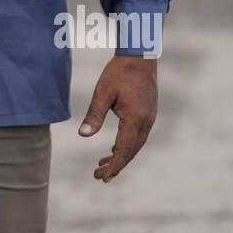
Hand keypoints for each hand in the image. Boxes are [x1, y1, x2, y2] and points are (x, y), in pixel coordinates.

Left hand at [78, 55, 157, 181]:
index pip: (124, 149)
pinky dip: (126, 145)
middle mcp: (146, 122)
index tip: (102, 176)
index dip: (114, 165)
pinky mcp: (147, 114)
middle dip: (116, 165)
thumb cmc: (119, 72)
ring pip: (135, 145)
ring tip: (103, 164)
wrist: (140, 56)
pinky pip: (138, 136)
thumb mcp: (103, 92)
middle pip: (131, 151)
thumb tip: (83, 135)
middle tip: (98, 176)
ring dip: (121, 156)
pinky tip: (114, 148)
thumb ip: (94, 114)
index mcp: (135, 118)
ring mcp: (149, 118)